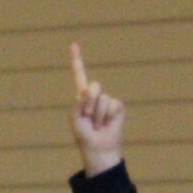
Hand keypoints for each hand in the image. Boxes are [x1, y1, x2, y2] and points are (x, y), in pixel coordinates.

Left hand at [70, 42, 123, 176]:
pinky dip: (107, 117)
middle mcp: (94, 95)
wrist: (98, 148)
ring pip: (102, 98)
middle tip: (88, 118)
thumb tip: (89, 90)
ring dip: (97, 114)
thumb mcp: (75, 119)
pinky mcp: (118, 107)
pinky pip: (112, 105)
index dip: (77, 60)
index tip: (74, 44)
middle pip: (93, 86)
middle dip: (89, 103)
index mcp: (81, 96)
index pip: (79, 75)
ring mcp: (107, 101)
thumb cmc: (83, 135)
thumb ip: (78, 103)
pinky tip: (107, 124)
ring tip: (97, 124)